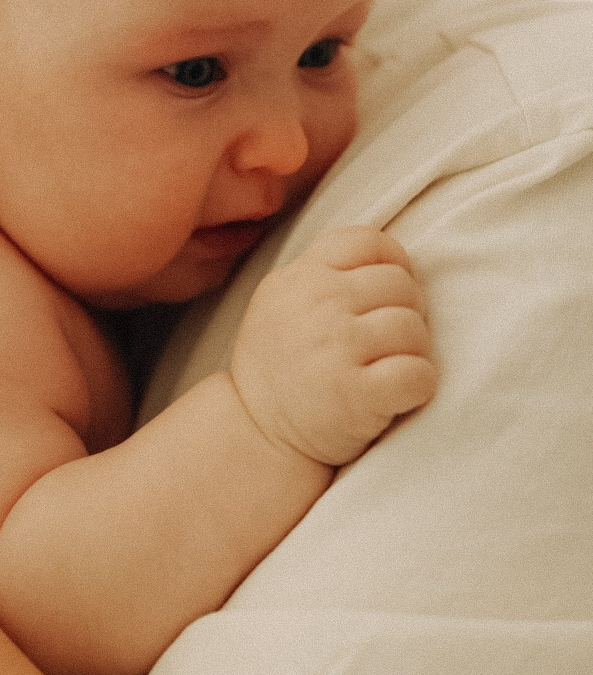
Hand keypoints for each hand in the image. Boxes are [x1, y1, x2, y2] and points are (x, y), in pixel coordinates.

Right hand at [229, 226, 435, 466]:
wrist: (256, 432)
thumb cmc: (282, 365)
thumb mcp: (282, 299)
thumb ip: (326, 272)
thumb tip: (396, 261)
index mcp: (300, 275)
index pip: (369, 242)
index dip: (394, 265)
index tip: (389, 296)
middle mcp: (317, 303)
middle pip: (401, 286)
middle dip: (406, 313)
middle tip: (387, 343)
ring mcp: (337, 347)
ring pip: (414, 329)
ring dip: (414, 352)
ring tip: (387, 368)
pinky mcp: (356, 394)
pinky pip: (419, 374)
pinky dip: (418, 386)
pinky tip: (396, 394)